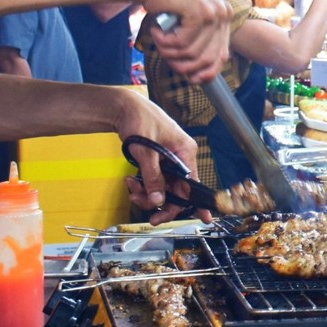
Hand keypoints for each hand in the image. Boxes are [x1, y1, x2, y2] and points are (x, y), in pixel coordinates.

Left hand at [115, 93, 196, 211]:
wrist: (123, 107)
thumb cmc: (139, 120)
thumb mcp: (146, 152)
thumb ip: (153, 178)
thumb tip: (158, 201)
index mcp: (186, 152)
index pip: (193, 184)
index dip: (197, 203)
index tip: (203, 219)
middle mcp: (181, 157)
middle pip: (176, 190)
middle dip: (159, 200)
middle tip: (145, 209)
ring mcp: (169, 160)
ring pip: (163, 188)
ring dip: (147, 193)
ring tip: (132, 188)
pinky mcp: (158, 162)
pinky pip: (154, 181)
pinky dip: (142, 185)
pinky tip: (131, 181)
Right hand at [145, 0, 231, 82]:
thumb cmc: (166, 2)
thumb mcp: (187, 24)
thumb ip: (197, 45)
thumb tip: (199, 78)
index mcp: (224, 16)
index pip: (221, 56)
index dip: (206, 73)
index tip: (191, 80)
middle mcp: (224, 13)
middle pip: (207, 59)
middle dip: (183, 65)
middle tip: (164, 55)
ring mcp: (214, 13)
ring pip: (192, 54)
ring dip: (169, 52)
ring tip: (159, 39)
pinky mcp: (200, 13)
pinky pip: (182, 44)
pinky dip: (164, 42)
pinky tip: (156, 30)